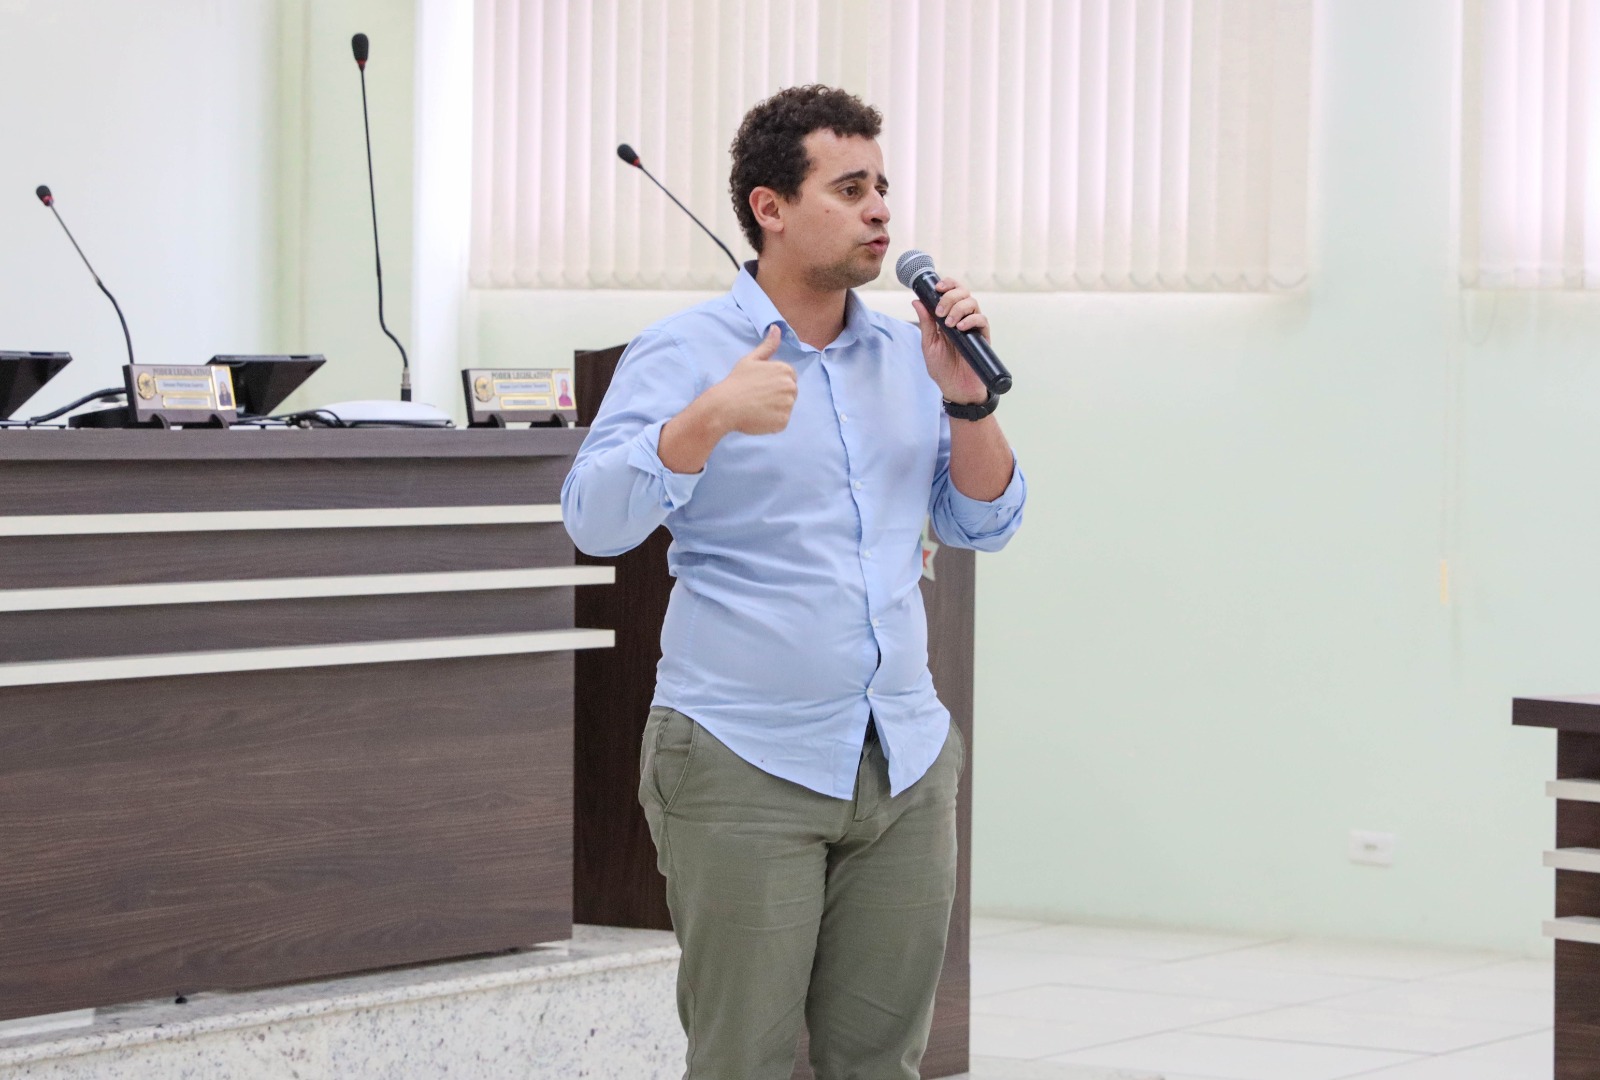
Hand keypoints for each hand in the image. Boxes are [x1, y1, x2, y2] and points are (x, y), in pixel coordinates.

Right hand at [708, 325, 796, 434]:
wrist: (725, 406)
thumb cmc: (736, 382)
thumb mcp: (751, 360)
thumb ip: (768, 346)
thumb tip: (777, 328)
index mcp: (786, 370)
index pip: (789, 379)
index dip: (774, 384)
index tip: (760, 387)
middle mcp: (791, 386)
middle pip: (790, 394)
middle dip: (777, 396)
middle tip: (757, 398)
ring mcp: (788, 405)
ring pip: (785, 408)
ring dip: (774, 409)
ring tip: (756, 407)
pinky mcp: (783, 421)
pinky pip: (781, 422)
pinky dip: (771, 422)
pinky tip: (758, 417)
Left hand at [913, 278, 989, 404]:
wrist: (956, 389)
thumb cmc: (942, 368)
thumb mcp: (929, 344)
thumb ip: (925, 323)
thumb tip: (917, 301)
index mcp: (948, 317)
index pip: (951, 292)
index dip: (947, 284)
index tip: (937, 287)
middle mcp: (962, 318)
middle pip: (963, 292)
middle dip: (950, 297)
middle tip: (940, 312)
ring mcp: (973, 327)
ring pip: (972, 303)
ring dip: (959, 308)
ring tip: (950, 324)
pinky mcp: (982, 337)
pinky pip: (982, 320)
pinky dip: (972, 320)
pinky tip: (961, 328)